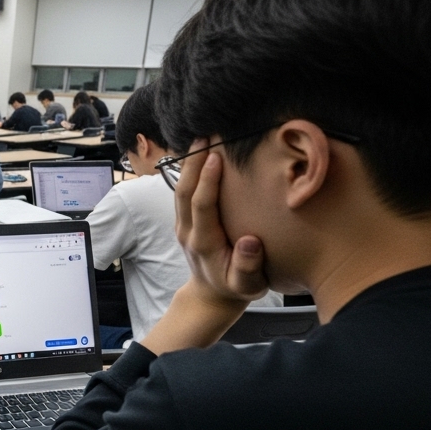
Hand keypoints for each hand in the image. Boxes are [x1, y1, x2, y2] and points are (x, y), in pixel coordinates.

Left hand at [142, 144, 265, 354]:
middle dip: (193, 162)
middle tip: (206, 134)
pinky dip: (190, 170)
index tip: (215, 156)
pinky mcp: (185, 220)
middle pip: (184, 191)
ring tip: (201, 136)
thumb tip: (249, 243)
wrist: (212, 295)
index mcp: (204, 242)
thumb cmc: (235, 288)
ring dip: (188, 162)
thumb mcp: (247, 285)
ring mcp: (184, 224)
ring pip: (180, 188)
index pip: (201, 205)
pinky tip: (200, 152)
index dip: (207, 180)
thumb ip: (247, 267)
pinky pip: (184, 191)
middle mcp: (188, 230)